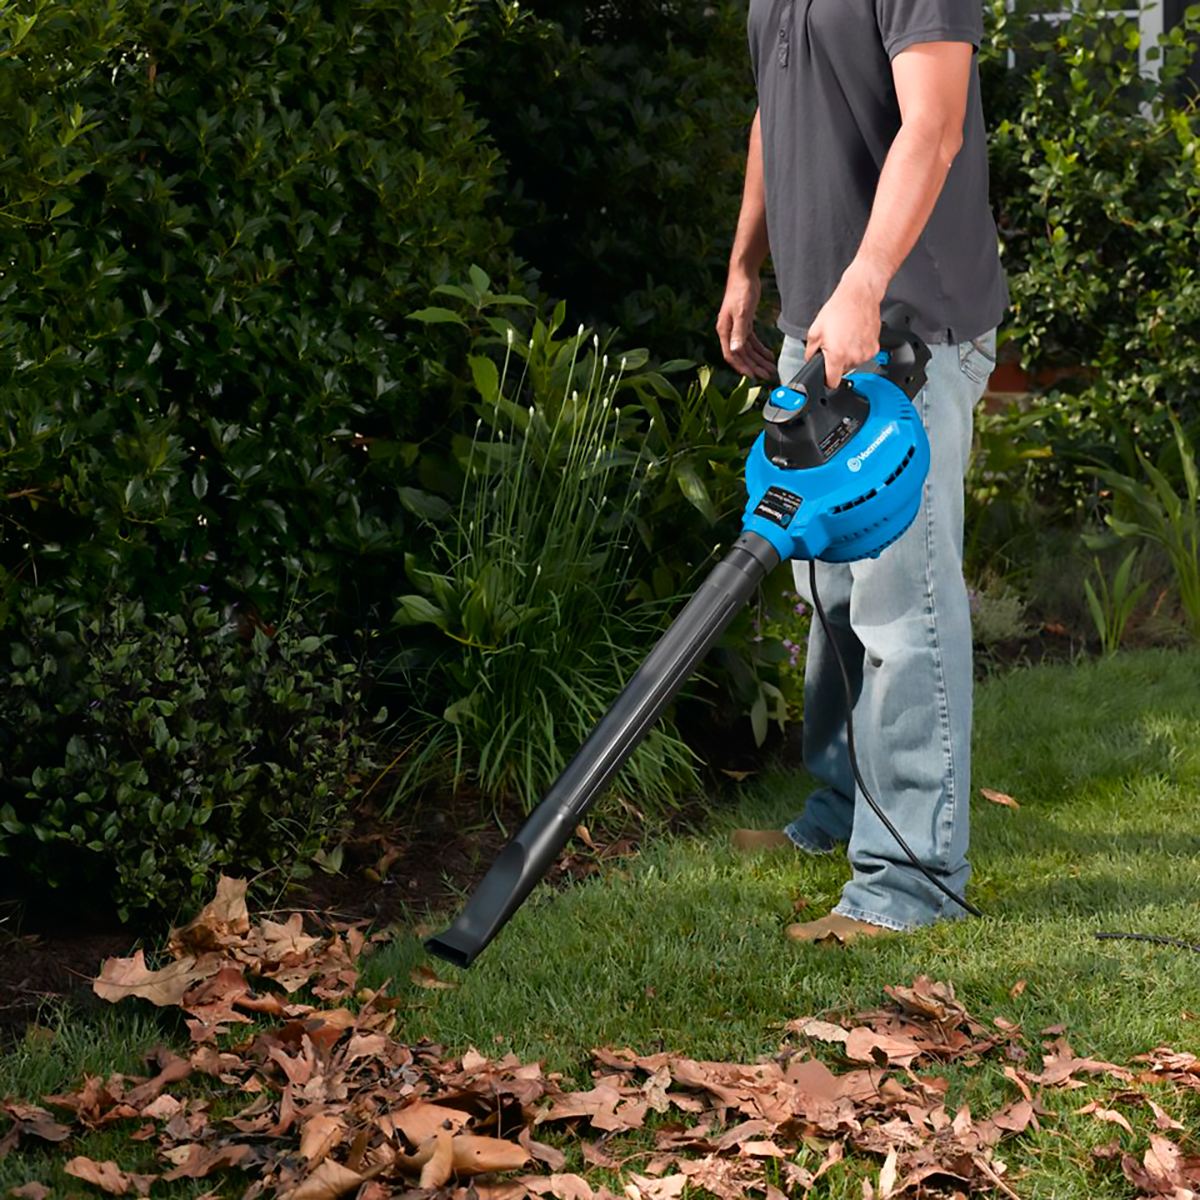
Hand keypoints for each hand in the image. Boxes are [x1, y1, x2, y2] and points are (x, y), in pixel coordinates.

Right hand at [716, 270, 774, 379]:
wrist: (743, 273)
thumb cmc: (741, 290)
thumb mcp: (742, 312)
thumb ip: (739, 332)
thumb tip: (735, 351)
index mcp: (725, 331)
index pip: (732, 355)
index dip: (742, 367)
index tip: (753, 377)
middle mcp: (728, 332)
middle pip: (741, 355)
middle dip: (754, 366)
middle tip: (767, 375)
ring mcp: (736, 328)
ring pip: (747, 350)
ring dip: (759, 360)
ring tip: (770, 369)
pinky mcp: (744, 323)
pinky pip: (751, 341)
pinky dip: (760, 349)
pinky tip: (769, 355)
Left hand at [804, 263, 888, 388]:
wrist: (859, 295)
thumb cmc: (839, 309)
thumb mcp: (815, 330)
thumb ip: (810, 351)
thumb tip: (810, 359)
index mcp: (837, 355)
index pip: (832, 382)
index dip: (826, 379)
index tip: (825, 375)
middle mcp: (853, 357)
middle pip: (842, 371)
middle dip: (836, 361)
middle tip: (834, 344)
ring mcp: (866, 353)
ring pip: (853, 364)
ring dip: (848, 355)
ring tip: (845, 337)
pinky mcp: (875, 348)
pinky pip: (863, 356)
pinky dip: (858, 349)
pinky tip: (854, 336)